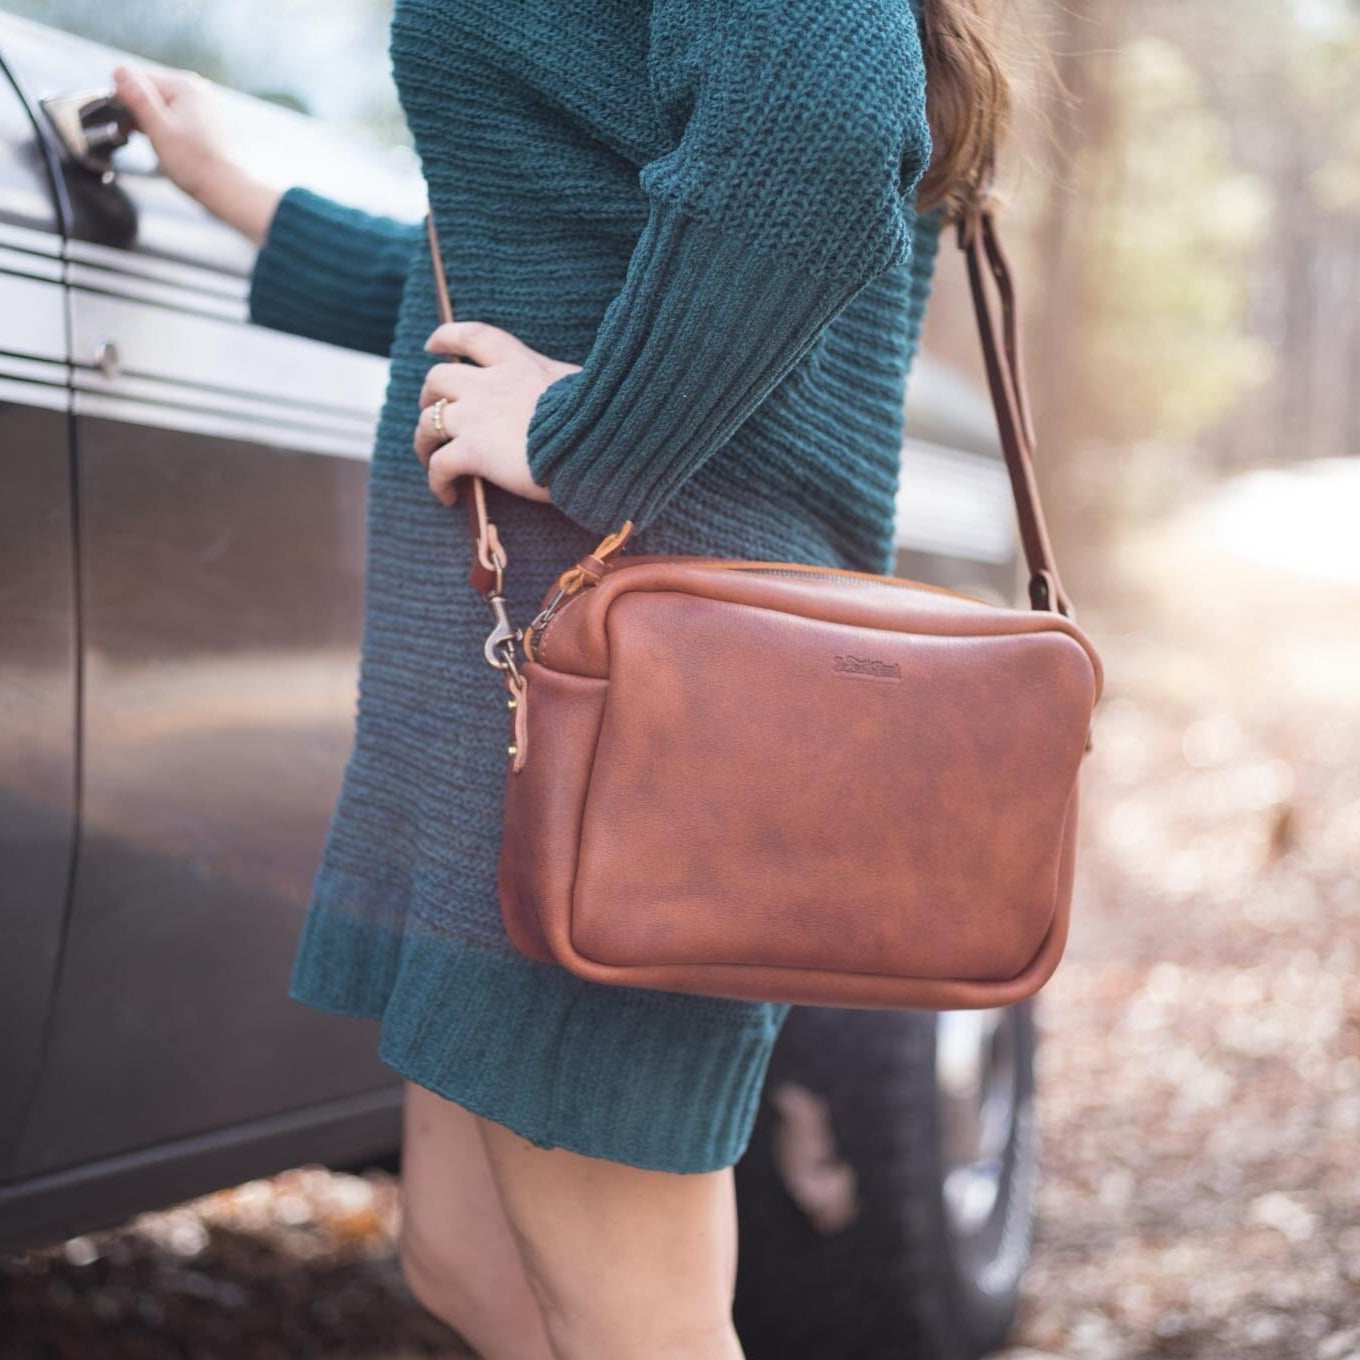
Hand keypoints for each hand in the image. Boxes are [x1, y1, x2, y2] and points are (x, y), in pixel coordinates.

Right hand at [113, 65, 228, 197]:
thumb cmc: (195, 164)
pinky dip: (170, 129)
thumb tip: (119, 71)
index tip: (123, 123)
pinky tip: (172, 146)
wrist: (228, 189)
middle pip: (153, 92)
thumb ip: (138, 98)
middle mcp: (199, 90)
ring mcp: (206, 105)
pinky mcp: (210, 122)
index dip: (125, 100)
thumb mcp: (159, 129)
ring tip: (160, 145)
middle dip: (141, 112)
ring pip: (165, 106)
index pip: (139, 79)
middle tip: (139, 137)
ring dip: (154, 123)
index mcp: (185, 85)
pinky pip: (180, 118)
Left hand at [415, 321, 579, 507]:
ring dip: (423, 442)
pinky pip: (439, 465)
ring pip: (427, 422)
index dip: (446, 337)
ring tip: (431, 459)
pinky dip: (436, 481)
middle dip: (429, 397)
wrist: (595, 441)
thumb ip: (553, 383)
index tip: (432, 345)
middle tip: (434, 415)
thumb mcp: (576, 384)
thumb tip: (560, 394)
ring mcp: (477, 416)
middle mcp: (489, 384)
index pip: (471, 336)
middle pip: (437, 379)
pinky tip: (447, 496)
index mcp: (516, 362)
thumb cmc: (598, 416)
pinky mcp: (474, 451)